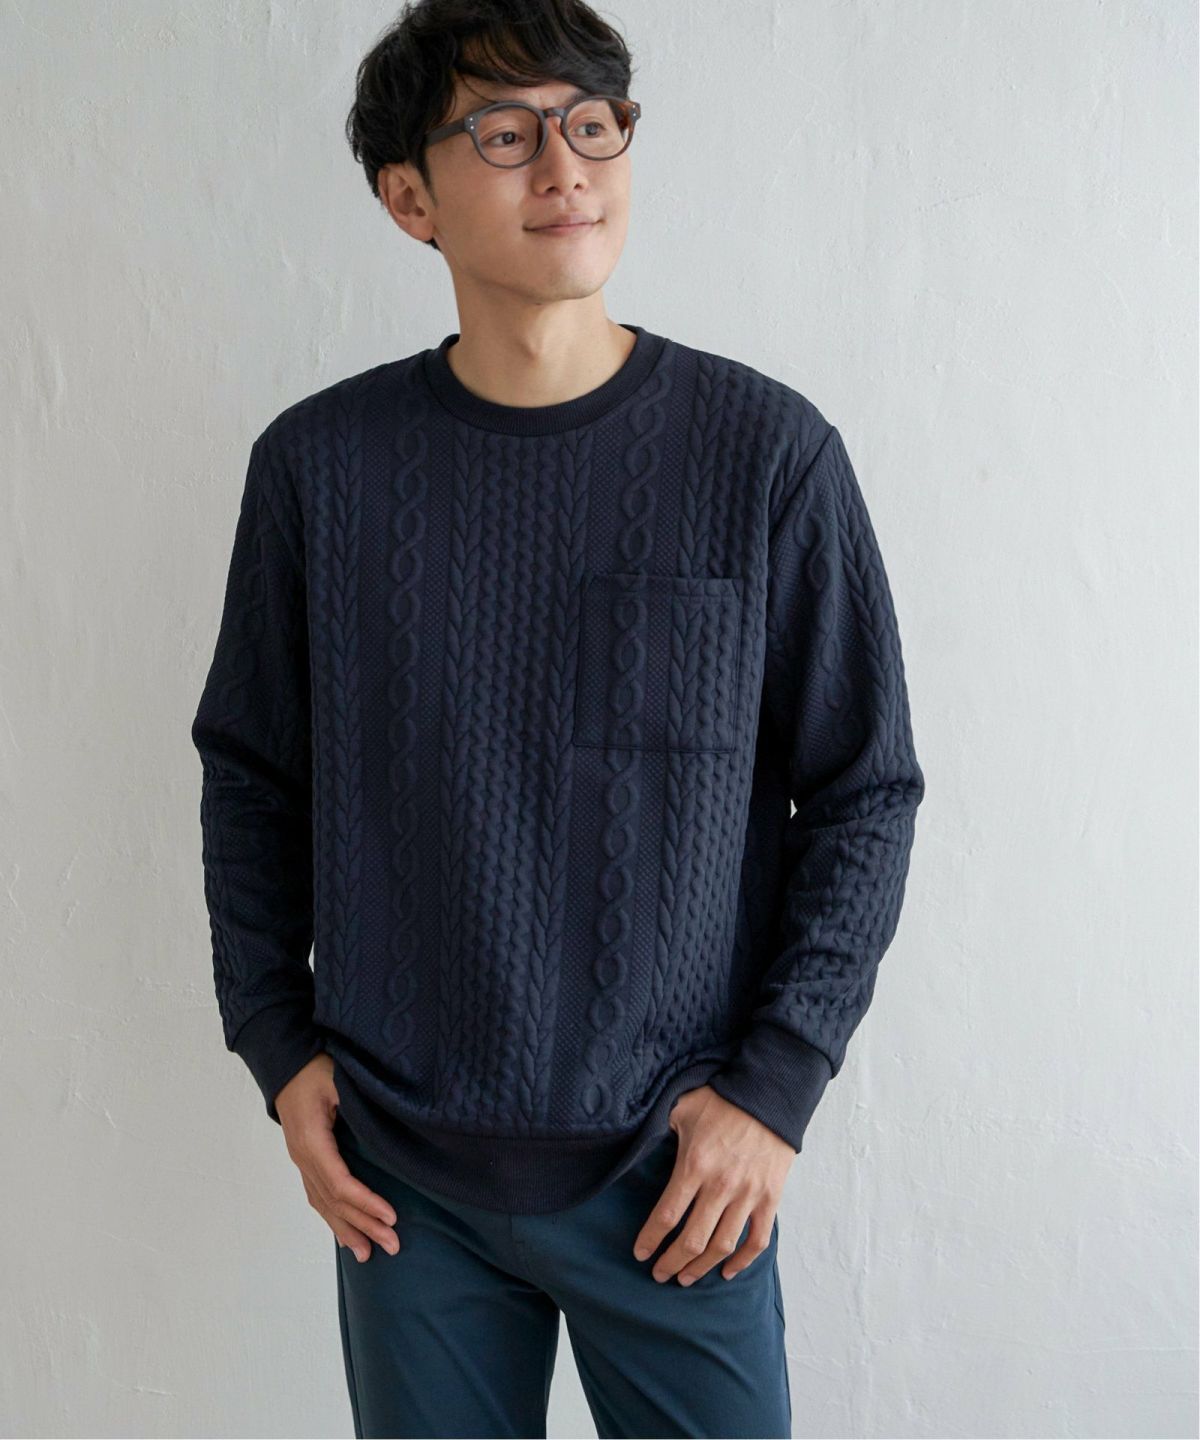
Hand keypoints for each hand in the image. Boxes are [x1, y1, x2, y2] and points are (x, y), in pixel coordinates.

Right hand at [275, 1054, 400, 1263]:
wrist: (286, 1064)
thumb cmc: (315, 1068)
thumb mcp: (338, 1080)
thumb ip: (356, 1105)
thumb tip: (384, 1128)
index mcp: (312, 1141)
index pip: (340, 1183)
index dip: (365, 1203)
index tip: (392, 1216)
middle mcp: (303, 1157)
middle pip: (334, 1201)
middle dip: (364, 1225)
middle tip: (393, 1246)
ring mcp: (301, 1161)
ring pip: (323, 1204)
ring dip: (347, 1230)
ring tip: (369, 1255)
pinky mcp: (305, 1159)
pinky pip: (317, 1196)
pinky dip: (333, 1218)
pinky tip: (346, 1235)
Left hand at [631, 1085, 794, 1284]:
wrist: (769, 1094)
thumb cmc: (722, 1100)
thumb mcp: (682, 1108)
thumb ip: (662, 1128)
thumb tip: (640, 1140)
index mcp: (694, 1165)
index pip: (666, 1216)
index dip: (650, 1240)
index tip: (640, 1254)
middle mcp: (720, 1186)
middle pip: (691, 1240)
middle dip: (671, 1263)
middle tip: (660, 1275)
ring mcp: (748, 1195)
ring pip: (722, 1247)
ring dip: (701, 1268)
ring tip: (686, 1278)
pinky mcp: (769, 1198)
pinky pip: (757, 1240)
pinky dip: (743, 1262)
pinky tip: (727, 1271)